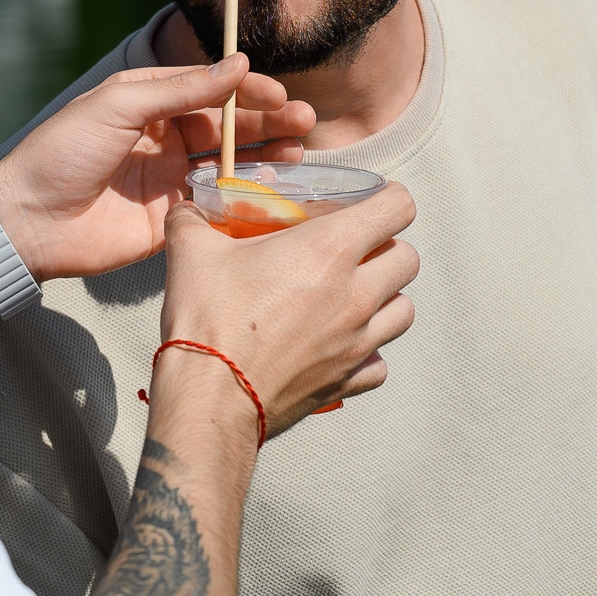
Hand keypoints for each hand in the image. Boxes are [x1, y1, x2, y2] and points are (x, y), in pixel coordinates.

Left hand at [0, 56, 311, 281]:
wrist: (28, 220)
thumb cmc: (63, 151)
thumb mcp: (120, 105)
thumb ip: (181, 89)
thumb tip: (236, 64)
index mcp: (151, 104)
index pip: (211, 91)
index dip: (248, 91)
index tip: (278, 95)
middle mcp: (166, 139)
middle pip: (229, 127)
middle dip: (268, 122)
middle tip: (304, 122)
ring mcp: (171, 180)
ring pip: (231, 165)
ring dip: (267, 156)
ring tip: (300, 151)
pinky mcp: (173, 220)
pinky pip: (219, 206)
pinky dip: (248, 197)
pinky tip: (274, 188)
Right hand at [157, 185, 418, 433]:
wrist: (210, 397)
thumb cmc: (208, 318)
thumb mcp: (192, 252)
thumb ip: (192, 220)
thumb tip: (186, 209)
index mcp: (330, 249)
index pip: (398, 209)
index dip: (390, 198)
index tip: (373, 200)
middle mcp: (356, 294)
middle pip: (409, 259)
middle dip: (389, 248)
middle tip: (357, 249)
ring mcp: (357, 341)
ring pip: (404, 310)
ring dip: (386, 298)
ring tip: (354, 295)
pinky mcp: (348, 380)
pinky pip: (380, 362)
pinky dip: (368, 351)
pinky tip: (339, 344)